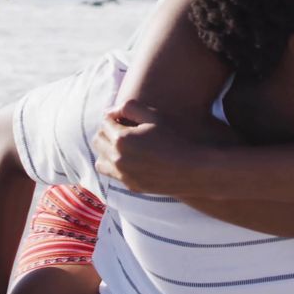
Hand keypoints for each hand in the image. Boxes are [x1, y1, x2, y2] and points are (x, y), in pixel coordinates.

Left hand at [93, 100, 207, 194]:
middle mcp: (118, 158)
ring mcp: (124, 174)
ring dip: (108, 150)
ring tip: (124, 145)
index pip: (105, 122)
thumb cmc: (176, 138)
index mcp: (122, 139)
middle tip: (124, 129)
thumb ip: (129, 107)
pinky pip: (113, 174)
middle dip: (108, 132)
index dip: (115, 117)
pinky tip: (131, 159)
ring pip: (100, 160)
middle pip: (98, 140)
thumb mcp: (155, 116)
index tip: (126, 117)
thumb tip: (110, 110)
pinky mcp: (131, 186)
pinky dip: (116, 166)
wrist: (194, 169)